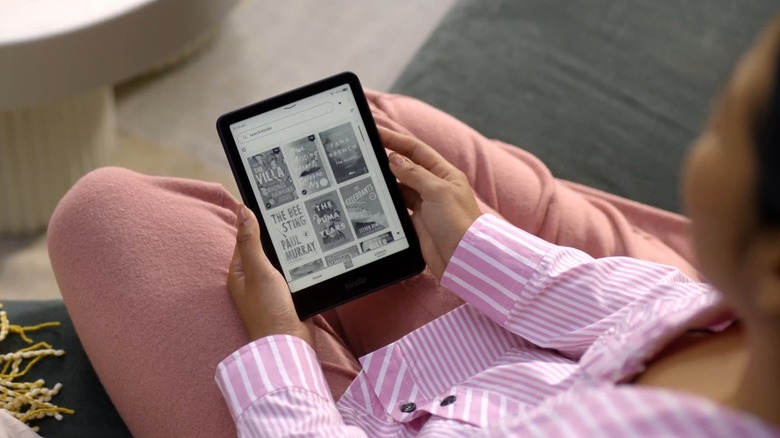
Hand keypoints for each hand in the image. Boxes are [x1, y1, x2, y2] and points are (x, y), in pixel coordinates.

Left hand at [227, 205, 313, 346]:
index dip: (257, 222)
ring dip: (290, 252)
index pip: (246, 238)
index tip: (273, 205)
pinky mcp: (287, 295)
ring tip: (304, 233)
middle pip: (265, 248)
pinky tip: (310, 257)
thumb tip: (243, 210)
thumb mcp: (258, 271)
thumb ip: (251, 241)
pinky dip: (299, 265)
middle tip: (293, 217)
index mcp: (239, 271)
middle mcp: (253, 279)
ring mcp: (270, 287)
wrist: (289, 343)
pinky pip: (292, 273)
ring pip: (281, 260)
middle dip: (277, 237)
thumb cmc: (268, 310)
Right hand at [380, 127, 482, 278]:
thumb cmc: (458, 223)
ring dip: (386, 181)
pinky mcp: (416, 221)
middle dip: (387, 159)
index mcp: (444, 173)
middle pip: (406, 167)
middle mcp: (434, 186)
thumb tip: (394, 159)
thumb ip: (415, 174)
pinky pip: (398, 206)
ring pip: (400, 186)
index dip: (396, 140)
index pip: (416, 150)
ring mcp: (425, 204)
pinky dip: (388, 201)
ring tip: (366, 174)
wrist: (462, 258)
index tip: (377, 133)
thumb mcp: (437, 192)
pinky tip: (375, 196)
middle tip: (366, 154)